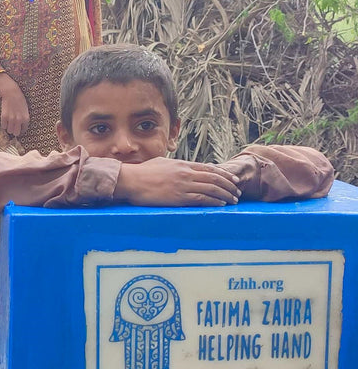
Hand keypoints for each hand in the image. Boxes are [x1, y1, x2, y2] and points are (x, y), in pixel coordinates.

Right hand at [0, 72, 29, 137]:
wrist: (12, 93)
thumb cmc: (20, 100)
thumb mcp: (26, 110)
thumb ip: (24, 118)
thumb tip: (20, 126)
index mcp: (26, 119)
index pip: (24, 130)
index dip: (21, 129)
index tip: (19, 127)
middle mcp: (19, 120)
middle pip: (16, 133)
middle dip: (15, 130)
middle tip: (13, 127)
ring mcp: (11, 119)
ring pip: (9, 131)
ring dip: (9, 128)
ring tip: (9, 123)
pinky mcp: (4, 117)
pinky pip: (3, 126)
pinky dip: (4, 124)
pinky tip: (5, 120)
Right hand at [115, 157, 240, 206]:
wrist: (131, 180)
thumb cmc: (142, 173)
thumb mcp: (161, 163)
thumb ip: (174, 165)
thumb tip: (180, 167)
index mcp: (182, 164)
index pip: (209, 168)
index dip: (224, 174)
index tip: (233, 179)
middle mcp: (186, 173)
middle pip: (214, 178)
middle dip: (229, 185)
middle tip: (237, 191)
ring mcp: (183, 185)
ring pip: (212, 189)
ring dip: (225, 195)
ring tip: (233, 200)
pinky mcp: (178, 197)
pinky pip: (202, 199)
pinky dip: (214, 201)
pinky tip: (221, 204)